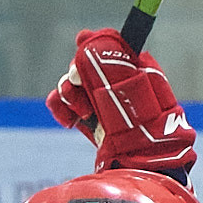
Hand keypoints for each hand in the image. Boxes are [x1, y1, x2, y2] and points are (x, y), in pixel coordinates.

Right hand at [46, 29, 196, 181]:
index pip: (112, 47)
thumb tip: (84, 37)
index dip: (95, 42)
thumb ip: (106, 61)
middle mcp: (118, 86)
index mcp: (136, 72)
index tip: (82, 41)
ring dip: (69, 93)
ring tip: (81, 111)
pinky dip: (60, 107)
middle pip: (86, 63)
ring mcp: (101, 104)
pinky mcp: (87, 121)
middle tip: (81, 85)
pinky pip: (63, 103)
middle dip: (79, 73)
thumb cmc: (142, 127)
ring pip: (71, 83)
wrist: (138, 166)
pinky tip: (67, 120)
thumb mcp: (127, 87)